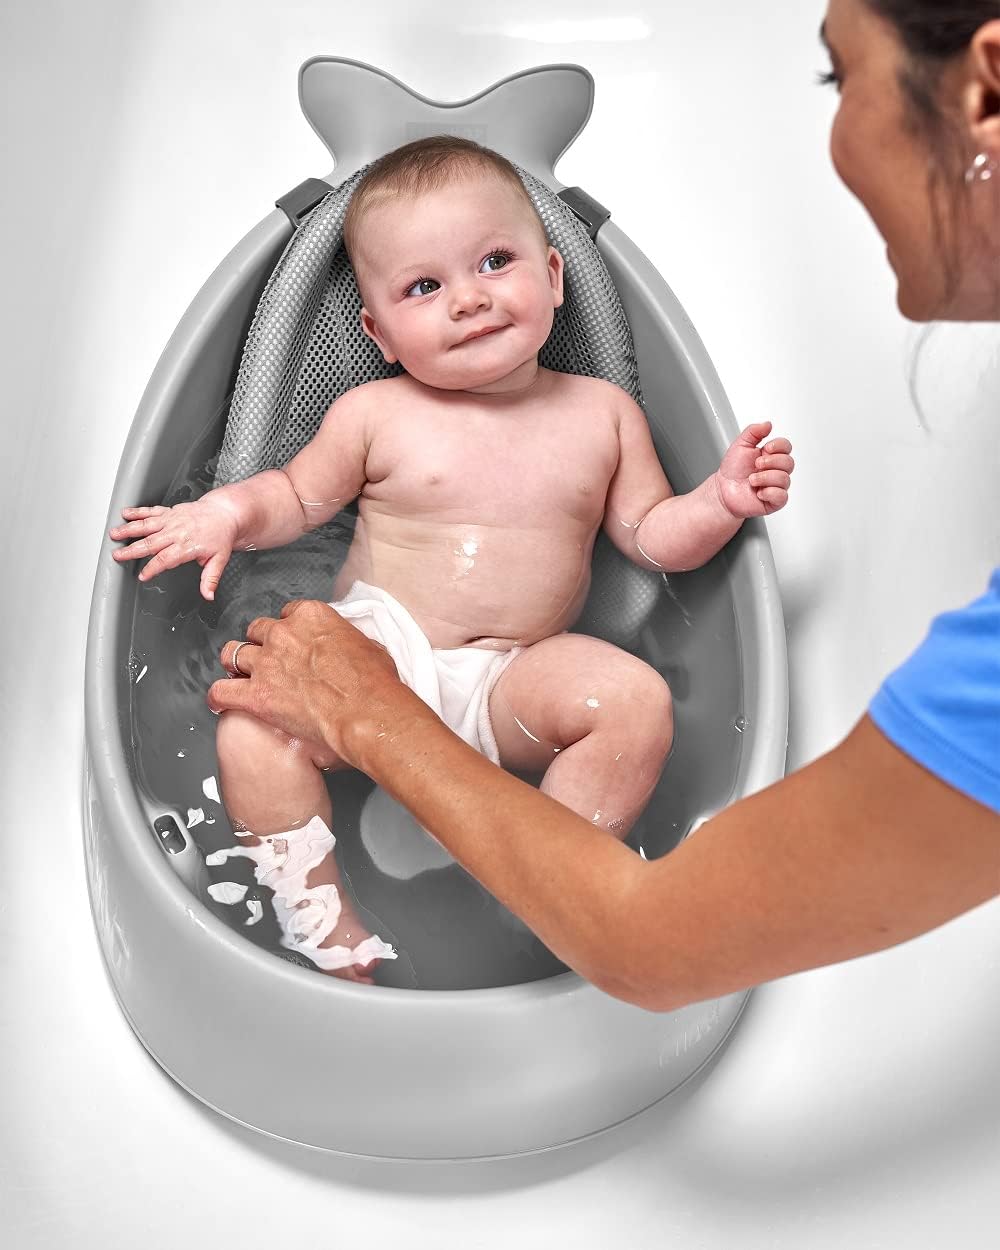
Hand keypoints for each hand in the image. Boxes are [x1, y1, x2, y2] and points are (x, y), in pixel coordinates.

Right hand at [109, 499, 239, 599]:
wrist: (224, 513)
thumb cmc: (220, 536)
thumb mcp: (220, 560)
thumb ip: (210, 578)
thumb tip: (208, 595)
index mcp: (188, 546)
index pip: (166, 559)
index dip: (153, 568)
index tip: (143, 575)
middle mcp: (177, 532)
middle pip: (151, 542)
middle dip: (133, 550)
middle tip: (118, 556)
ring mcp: (172, 520)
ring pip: (147, 525)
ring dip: (129, 529)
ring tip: (114, 534)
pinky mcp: (169, 512)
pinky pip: (151, 511)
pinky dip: (137, 512)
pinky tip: (124, 514)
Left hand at [207, 600, 423, 768]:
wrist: (366, 713)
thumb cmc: (374, 684)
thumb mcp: (370, 647)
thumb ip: (349, 640)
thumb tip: (352, 648)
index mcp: (312, 616)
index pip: (288, 613)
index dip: (290, 630)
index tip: (295, 642)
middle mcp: (284, 634)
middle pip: (258, 630)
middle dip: (262, 644)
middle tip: (271, 660)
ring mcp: (266, 663)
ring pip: (233, 653)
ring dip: (238, 665)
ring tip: (242, 675)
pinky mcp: (256, 694)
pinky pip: (221, 691)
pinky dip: (219, 696)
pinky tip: (220, 701)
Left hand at [715, 421, 794, 518]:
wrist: (722, 490)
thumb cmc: (732, 470)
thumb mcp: (740, 445)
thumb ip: (754, 432)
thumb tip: (768, 424)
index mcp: (771, 456)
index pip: (786, 447)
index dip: (778, 446)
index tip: (765, 448)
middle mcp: (776, 470)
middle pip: (789, 462)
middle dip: (770, 462)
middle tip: (756, 465)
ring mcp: (776, 486)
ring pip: (785, 479)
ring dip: (765, 478)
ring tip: (752, 480)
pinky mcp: (774, 501)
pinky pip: (782, 496)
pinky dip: (769, 492)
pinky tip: (758, 492)